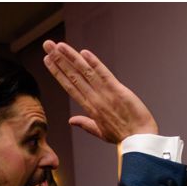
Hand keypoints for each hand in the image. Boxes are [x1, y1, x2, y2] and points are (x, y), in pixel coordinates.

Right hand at [41, 38, 156, 147]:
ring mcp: (105, 94)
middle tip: (47, 45)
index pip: (69, 86)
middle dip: (59, 59)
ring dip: (71, 57)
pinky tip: (84, 53)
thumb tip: (71, 121)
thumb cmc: (123, 137)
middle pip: (72, 76)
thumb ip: (85, 124)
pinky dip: (94, 63)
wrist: (139, 140)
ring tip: (59, 46)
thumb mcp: (101, 132)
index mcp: (89, 108)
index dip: (57, 72)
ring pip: (84, 72)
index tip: (47, 60)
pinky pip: (104, 74)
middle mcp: (94, 99)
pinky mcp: (118, 90)